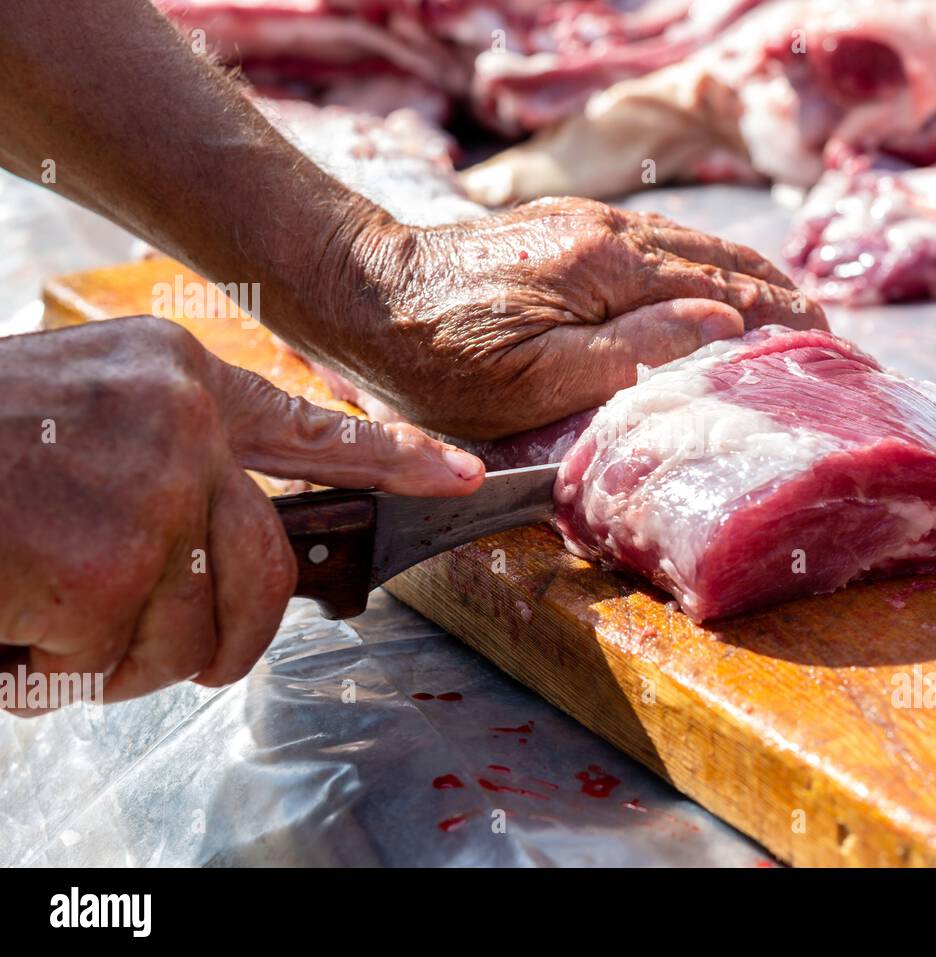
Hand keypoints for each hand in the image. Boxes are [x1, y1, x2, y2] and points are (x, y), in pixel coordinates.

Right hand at [0, 316, 482, 712]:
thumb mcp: (83, 415)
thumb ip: (170, 464)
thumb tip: (230, 547)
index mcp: (177, 376)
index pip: (313, 426)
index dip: (394, 459)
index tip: (460, 478)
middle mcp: (181, 420)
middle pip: (267, 565)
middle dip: (231, 632)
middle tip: (183, 655)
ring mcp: (150, 488)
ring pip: (194, 625)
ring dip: (122, 655)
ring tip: (49, 616)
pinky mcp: (106, 561)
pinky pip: (113, 657)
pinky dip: (57, 667)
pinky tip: (9, 617)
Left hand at [329, 197, 826, 439]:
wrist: (359, 291)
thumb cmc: (437, 354)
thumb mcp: (534, 379)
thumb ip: (634, 351)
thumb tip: (724, 324)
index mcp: (612, 267)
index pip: (728, 291)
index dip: (787, 322)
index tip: (834, 352)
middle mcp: (611, 233)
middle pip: (724, 259)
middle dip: (784, 298)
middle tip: (831, 342)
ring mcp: (588, 226)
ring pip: (695, 248)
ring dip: (751, 282)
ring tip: (792, 319)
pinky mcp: (565, 233)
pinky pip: (660, 249)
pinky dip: (707, 273)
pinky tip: (716, 296)